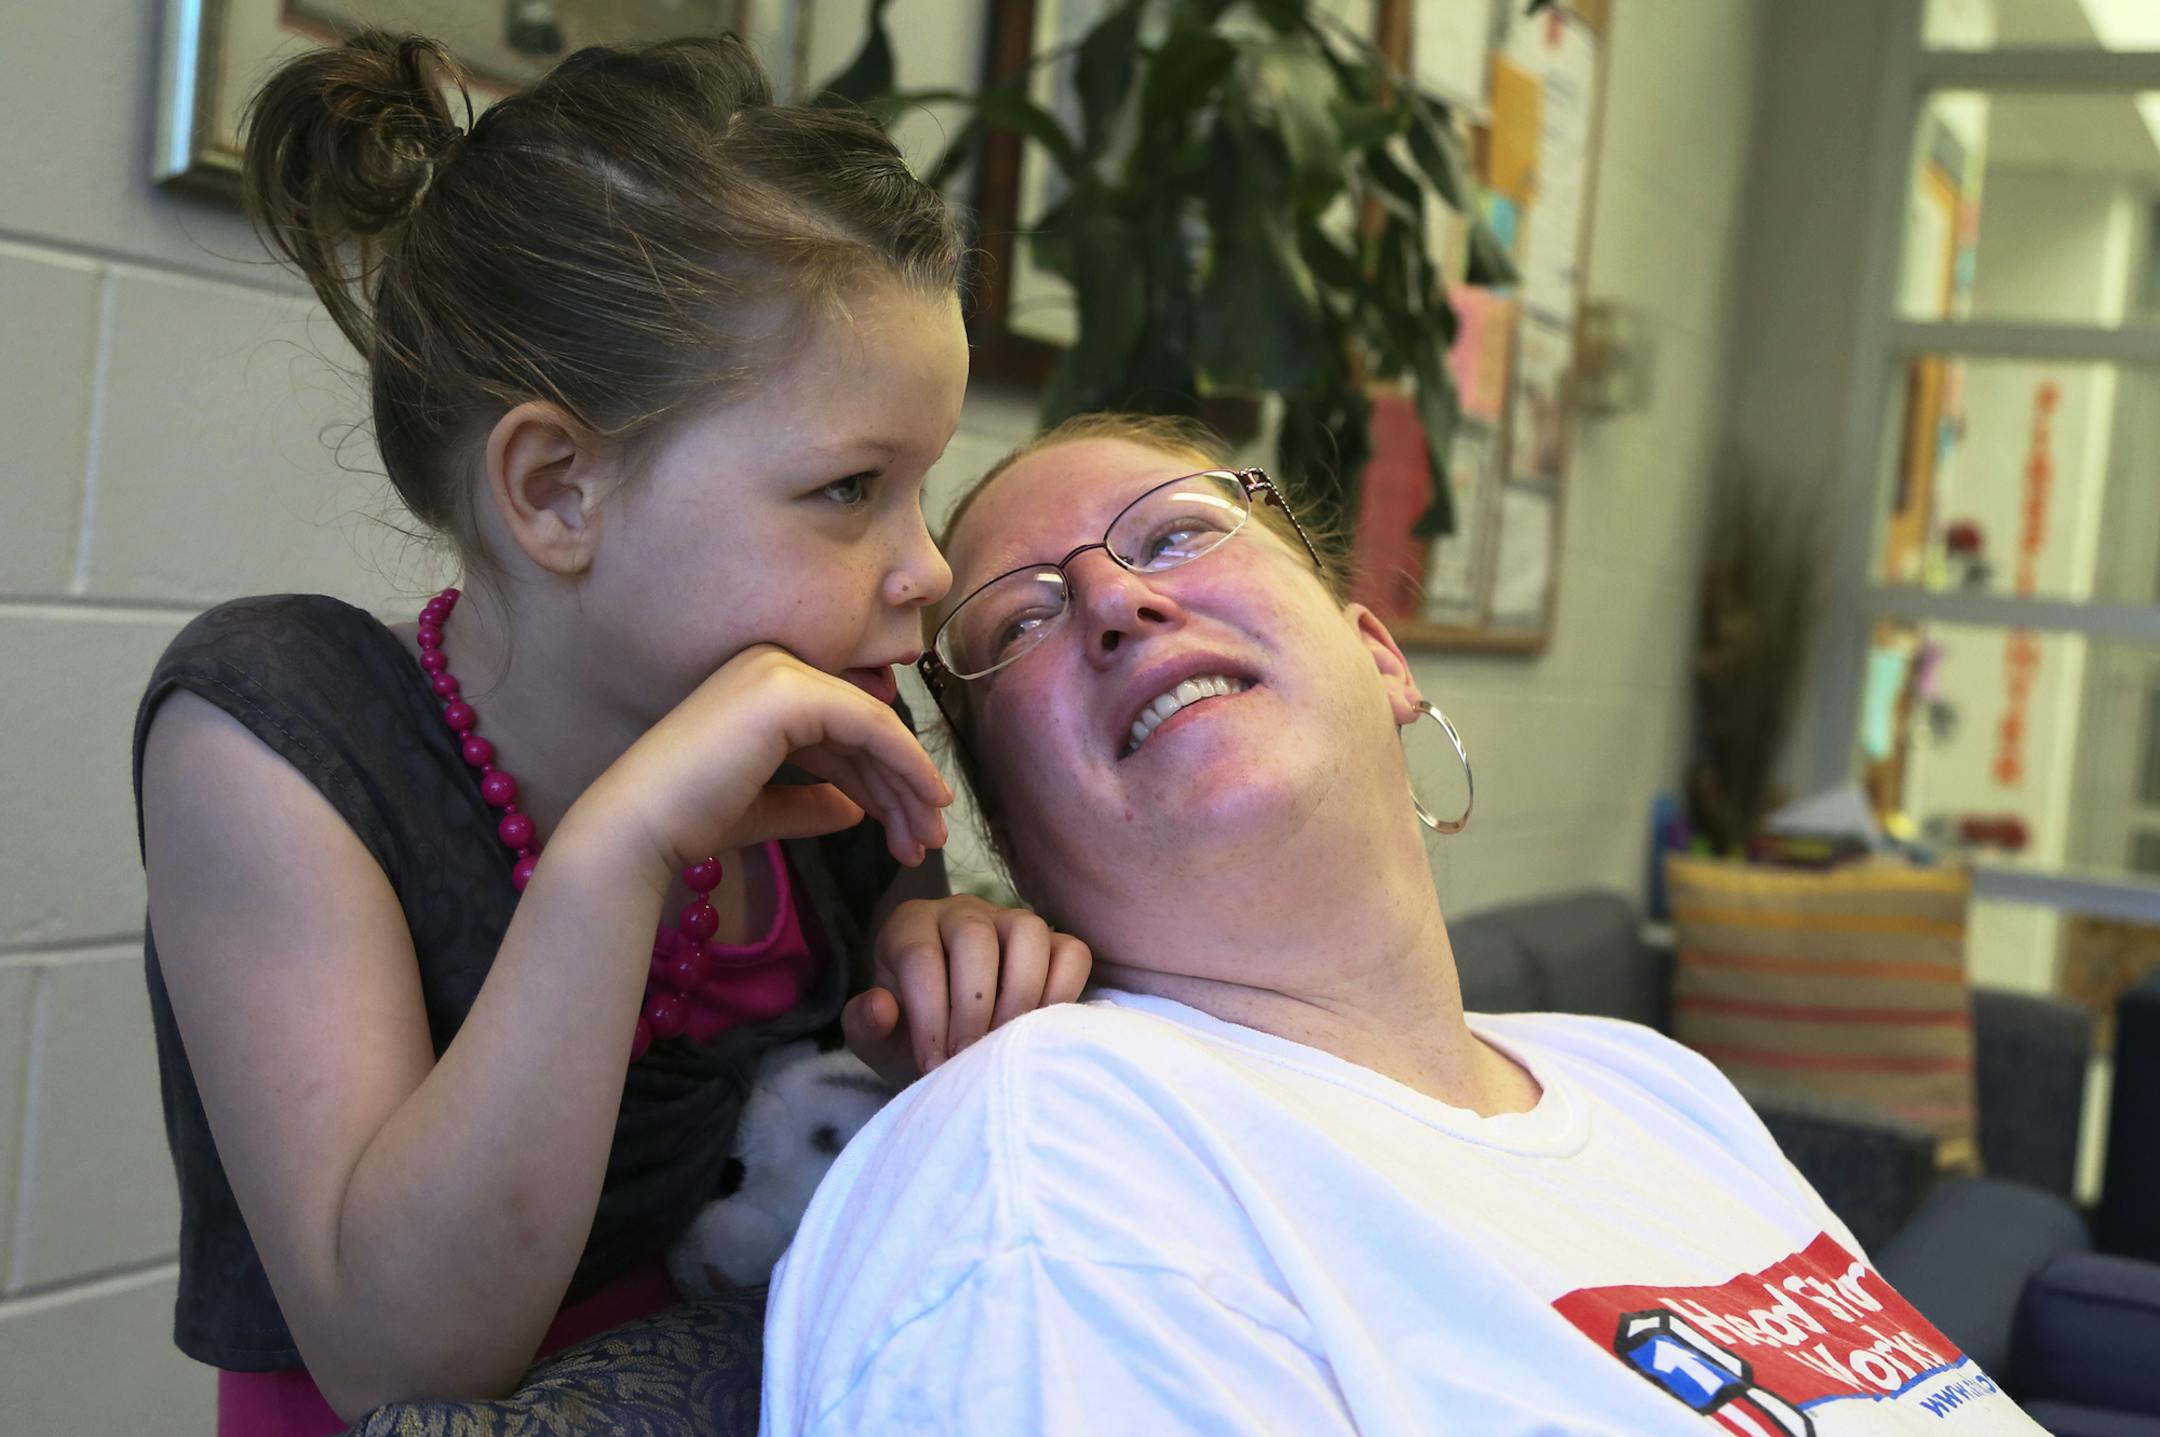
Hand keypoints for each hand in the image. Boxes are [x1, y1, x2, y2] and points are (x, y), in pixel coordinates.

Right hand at [578, 646, 951, 880]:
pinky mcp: (791, 691)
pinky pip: (871, 725)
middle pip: (861, 728)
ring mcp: (781, 672)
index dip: (881, 781)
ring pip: (874, 728)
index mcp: (760, 686)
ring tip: (926, 841)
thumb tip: (853, 809)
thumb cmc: (689, 822)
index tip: (910, 832)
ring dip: (908, 787)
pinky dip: (907, 763)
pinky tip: (929, 800)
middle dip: (900, 788)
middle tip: (927, 841)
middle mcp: (772, 665)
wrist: (640, 828)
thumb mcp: (763, 809)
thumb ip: (809, 802)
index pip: (840, 731)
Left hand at [843, 896, 1091, 1083]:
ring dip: (1019, 993)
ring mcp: (1011, 922)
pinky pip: (1071, 951)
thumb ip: (863, 1024)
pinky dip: (1062, 990)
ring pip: (1028, 930)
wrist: (950, 1045)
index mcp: (910, 927)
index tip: (933, 1065)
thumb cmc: (911, 1038)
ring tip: (1004, 1040)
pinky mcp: (1053, 944)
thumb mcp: (878, 1041)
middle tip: (968, 1056)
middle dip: (972, 1005)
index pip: (919, 956)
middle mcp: (961, 913)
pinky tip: (1037, 1029)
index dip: (928, 1015)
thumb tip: (880, 1006)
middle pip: (973, 936)